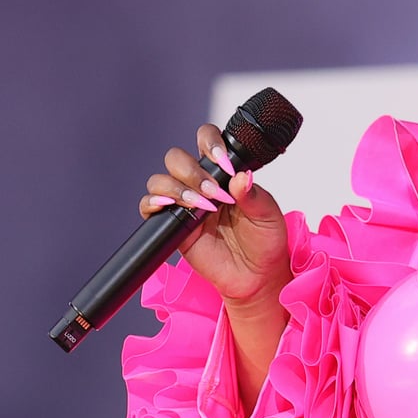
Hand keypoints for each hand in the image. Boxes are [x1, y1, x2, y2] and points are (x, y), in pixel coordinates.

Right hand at [140, 124, 291, 307]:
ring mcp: (184, 203)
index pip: (207, 142)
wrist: (257, 275)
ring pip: (160, 180)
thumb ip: (253, 195)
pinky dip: (153, 203)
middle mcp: (200, 183)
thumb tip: (241, 176)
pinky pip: (149, 207)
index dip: (210, 144)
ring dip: (177, 188)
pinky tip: (172, 207)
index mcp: (224, 173)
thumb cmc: (265, 241)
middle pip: (177, 158)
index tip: (225, 164)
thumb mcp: (267, 215)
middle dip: (192, 171)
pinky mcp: (172, 225)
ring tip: (201, 206)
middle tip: (215, 193)